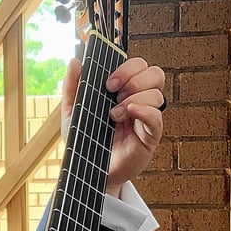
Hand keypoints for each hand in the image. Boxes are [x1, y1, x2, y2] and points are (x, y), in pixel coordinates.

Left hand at [62, 57, 164, 196]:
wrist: (86, 170)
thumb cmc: (84, 141)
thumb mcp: (72, 112)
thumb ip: (72, 87)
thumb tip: (75, 61)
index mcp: (122, 91)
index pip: (138, 66)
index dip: (127, 67)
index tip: (108, 81)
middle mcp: (137, 101)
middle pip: (154, 73)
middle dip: (134, 77)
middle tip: (113, 91)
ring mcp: (145, 118)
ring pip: (157, 93)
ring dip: (134, 98)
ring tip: (113, 114)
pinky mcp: (150, 136)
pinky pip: (157, 116)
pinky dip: (144, 110)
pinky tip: (128, 113)